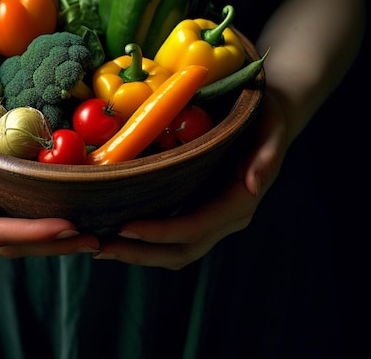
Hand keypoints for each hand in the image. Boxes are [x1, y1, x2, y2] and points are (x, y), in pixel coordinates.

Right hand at [0, 88, 100, 256]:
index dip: (30, 233)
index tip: (68, 226)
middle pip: (8, 243)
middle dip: (51, 245)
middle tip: (96, 239)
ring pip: (14, 239)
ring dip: (51, 242)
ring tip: (92, 235)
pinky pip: (13, 220)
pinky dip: (42, 225)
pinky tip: (69, 216)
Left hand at [93, 91, 288, 268]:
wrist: (267, 117)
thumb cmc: (266, 117)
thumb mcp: (271, 128)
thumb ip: (266, 156)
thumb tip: (253, 186)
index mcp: (239, 203)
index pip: (194, 227)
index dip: (159, 232)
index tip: (125, 228)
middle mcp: (224, 218)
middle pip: (180, 250)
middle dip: (140, 252)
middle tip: (100, 247)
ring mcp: (211, 217)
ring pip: (173, 249)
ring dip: (137, 252)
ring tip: (100, 245)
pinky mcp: (198, 207)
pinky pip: (171, 233)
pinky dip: (144, 238)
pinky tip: (117, 230)